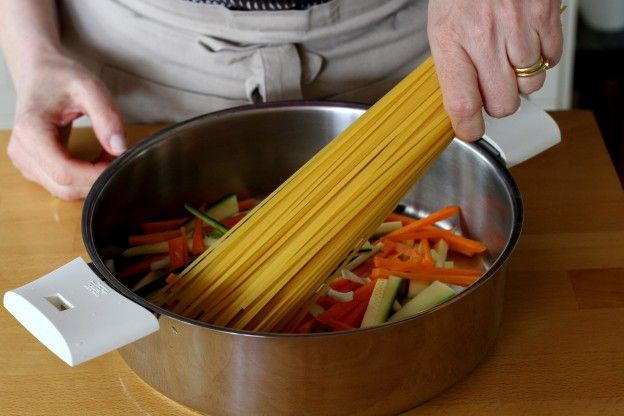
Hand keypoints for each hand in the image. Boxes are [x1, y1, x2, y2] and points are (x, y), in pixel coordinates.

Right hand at [6, 52, 125, 199]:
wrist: (39, 73)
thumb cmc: (61, 78)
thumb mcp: (91, 89)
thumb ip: (107, 118)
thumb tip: (120, 149)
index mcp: (31, 130)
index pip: (64, 171)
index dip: (95, 176)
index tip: (120, 164)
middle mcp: (21, 150)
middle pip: (64, 187)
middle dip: (96, 180)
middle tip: (119, 160)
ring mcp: (24, 161)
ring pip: (63, 190)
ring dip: (91, 181)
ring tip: (108, 156)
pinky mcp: (31, 166)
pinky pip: (60, 184)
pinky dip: (83, 178)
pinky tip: (96, 161)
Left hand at [427, 0, 563, 139]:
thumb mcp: (441, 27)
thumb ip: (451, 66)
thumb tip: (461, 104)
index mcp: (451, 41)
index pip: (462, 103)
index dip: (468, 128)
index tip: (470, 131)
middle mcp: (485, 37)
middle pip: (503, 103)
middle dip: (498, 103)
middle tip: (492, 87)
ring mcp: (517, 27)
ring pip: (530, 85)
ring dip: (521, 79)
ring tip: (509, 57)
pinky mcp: (545, 16)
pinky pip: (552, 59)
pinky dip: (542, 58)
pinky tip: (526, 42)